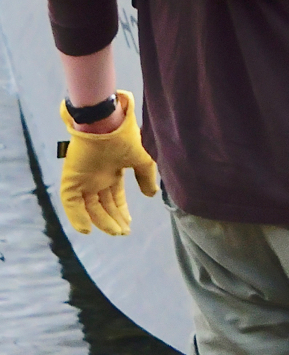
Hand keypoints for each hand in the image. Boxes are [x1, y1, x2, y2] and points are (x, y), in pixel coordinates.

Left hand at [59, 91, 157, 235]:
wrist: (106, 122)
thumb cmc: (124, 137)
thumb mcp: (141, 159)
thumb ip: (146, 177)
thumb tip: (152, 194)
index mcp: (111, 173)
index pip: (114, 198)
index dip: (121, 211)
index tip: (128, 224)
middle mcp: (96, 178)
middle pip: (102, 205)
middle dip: (113, 220)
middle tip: (123, 232)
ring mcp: (83, 179)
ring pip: (88, 207)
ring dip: (100, 221)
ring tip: (114, 232)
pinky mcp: (71, 179)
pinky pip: (71, 203)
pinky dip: (77, 217)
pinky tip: (87, 230)